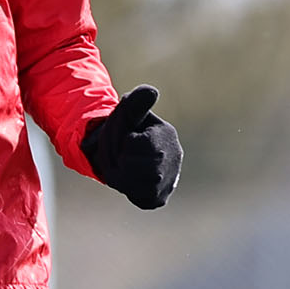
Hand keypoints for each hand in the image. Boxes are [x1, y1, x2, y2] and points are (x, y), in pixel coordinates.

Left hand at [79, 84, 183, 209]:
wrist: (132, 155)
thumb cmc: (129, 130)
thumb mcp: (129, 112)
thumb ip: (136, 102)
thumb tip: (152, 91)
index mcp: (166, 134)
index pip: (131, 144)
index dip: (121, 143)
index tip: (126, 138)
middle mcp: (173, 158)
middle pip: (130, 164)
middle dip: (116, 159)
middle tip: (120, 154)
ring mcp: (169, 180)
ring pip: (132, 183)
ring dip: (119, 174)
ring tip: (124, 166)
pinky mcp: (160, 197)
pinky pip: (137, 197)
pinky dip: (128, 188)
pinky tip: (132, 179)